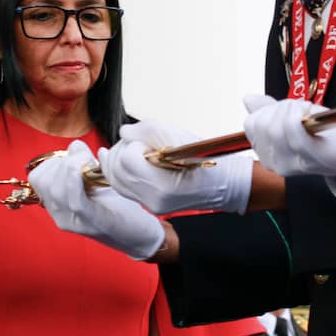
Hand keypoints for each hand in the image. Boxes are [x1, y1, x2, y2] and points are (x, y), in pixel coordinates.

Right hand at [28, 140, 164, 259]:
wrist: (141, 235)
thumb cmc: (120, 206)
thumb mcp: (96, 181)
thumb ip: (82, 162)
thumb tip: (75, 147)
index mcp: (58, 205)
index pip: (37, 177)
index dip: (54, 161)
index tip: (75, 158)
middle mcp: (60, 215)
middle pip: (43, 181)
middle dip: (62, 162)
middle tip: (86, 161)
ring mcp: (73, 222)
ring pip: (55, 189)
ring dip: (72, 167)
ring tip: (91, 166)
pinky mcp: (92, 223)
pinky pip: (75, 201)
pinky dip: (76, 181)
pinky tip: (86, 170)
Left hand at [98, 120, 252, 214]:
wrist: (221, 183)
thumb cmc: (203, 158)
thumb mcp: (178, 136)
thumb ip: (147, 130)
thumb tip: (124, 132)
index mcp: (162, 185)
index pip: (127, 160)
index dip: (133, 145)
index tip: (147, 143)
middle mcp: (152, 199)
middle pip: (116, 171)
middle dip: (121, 151)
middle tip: (136, 142)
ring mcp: (149, 205)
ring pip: (115, 181)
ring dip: (115, 161)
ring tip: (127, 147)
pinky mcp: (148, 205)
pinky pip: (122, 187)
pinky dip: (118, 172)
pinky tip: (115, 158)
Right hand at [243, 95, 335, 179]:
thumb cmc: (327, 134)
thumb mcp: (292, 119)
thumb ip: (268, 112)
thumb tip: (247, 99)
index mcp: (266, 154)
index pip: (251, 123)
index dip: (269, 109)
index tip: (289, 110)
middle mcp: (274, 163)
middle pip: (261, 124)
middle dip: (281, 107)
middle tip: (301, 110)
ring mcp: (290, 164)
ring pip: (275, 126)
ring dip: (293, 109)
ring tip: (308, 113)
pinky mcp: (309, 158)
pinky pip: (292, 128)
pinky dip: (300, 114)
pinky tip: (311, 115)